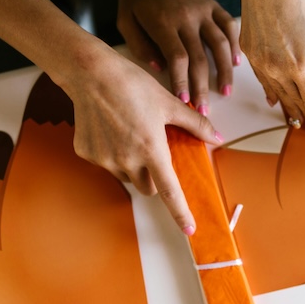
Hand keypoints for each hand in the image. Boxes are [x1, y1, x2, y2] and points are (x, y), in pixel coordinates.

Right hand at [60, 47, 221, 233]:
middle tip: (154, 154)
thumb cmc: (133, 85)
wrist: (91, 73)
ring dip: (133, 167)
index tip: (189, 229)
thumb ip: (195, 124)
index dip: (180, 212)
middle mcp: (127, 160)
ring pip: (126, 177)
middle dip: (155, 178)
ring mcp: (104, 159)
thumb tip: (217, 138)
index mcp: (151, 149)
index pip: (169, 191)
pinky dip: (112, 154)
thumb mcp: (168, 103)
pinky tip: (110, 129)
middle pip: (147, 187)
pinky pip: (106, 164)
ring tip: (129, 135)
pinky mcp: (87, 153)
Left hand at [117, 0, 239, 114]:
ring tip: (226, 92)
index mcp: (163, 21)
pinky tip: (237, 63)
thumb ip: (139, 44)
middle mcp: (186, 16)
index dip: (182, 81)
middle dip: (202, 86)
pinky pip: (229, 26)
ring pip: (219, 44)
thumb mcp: (125, 18)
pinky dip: (235, 45)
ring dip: (224, 71)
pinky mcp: (213, 5)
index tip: (183, 101)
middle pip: (200, 57)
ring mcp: (203, 10)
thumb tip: (158, 68)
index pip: (178, 57)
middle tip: (203, 111)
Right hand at [230, 0, 304, 139]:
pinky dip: (271, 91)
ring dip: (287, 107)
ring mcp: (261, 62)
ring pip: (277, 95)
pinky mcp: (249, 51)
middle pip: (295, 103)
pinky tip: (275, 97)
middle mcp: (279, 70)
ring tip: (294, 118)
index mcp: (304, 67)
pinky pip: (262, 80)